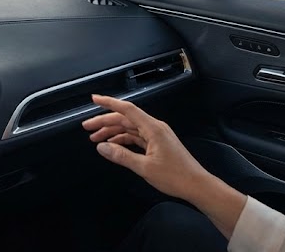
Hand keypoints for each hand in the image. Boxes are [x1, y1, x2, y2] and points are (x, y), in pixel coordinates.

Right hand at [81, 94, 210, 201]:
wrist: (196, 185)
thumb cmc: (175, 176)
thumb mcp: (144, 167)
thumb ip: (121, 156)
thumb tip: (102, 147)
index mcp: (153, 128)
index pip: (127, 109)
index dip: (109, 103)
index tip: (94, 99)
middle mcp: (154, 127)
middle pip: (125, 119)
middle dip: (105, 122)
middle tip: (87, 128)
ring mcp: (156, 135)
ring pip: (130, 128)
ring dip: (113, 132)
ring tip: (96, 139)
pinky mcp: (157, 144)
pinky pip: (136, 137)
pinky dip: (123, 140)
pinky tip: (113, 145)